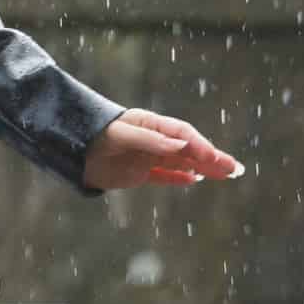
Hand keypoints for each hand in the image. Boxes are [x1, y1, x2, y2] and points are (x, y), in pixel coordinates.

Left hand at [82, 107, 242, 190]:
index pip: (181, 134)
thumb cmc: (93, 135)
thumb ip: (149, 140)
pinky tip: (195, 180)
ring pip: (181, 162)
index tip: (213, 158)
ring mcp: (146, 156)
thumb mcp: (120, 135)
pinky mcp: (137, 171)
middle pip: (187, 148)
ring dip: (203, 168)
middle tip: (235, 169)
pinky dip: (179, 177)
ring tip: (225, 174)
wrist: (68, 149)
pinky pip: (163, 174)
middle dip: (211, 157)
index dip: (199, 145)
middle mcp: (152, 140)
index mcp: (149, 124)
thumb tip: (180, 145)